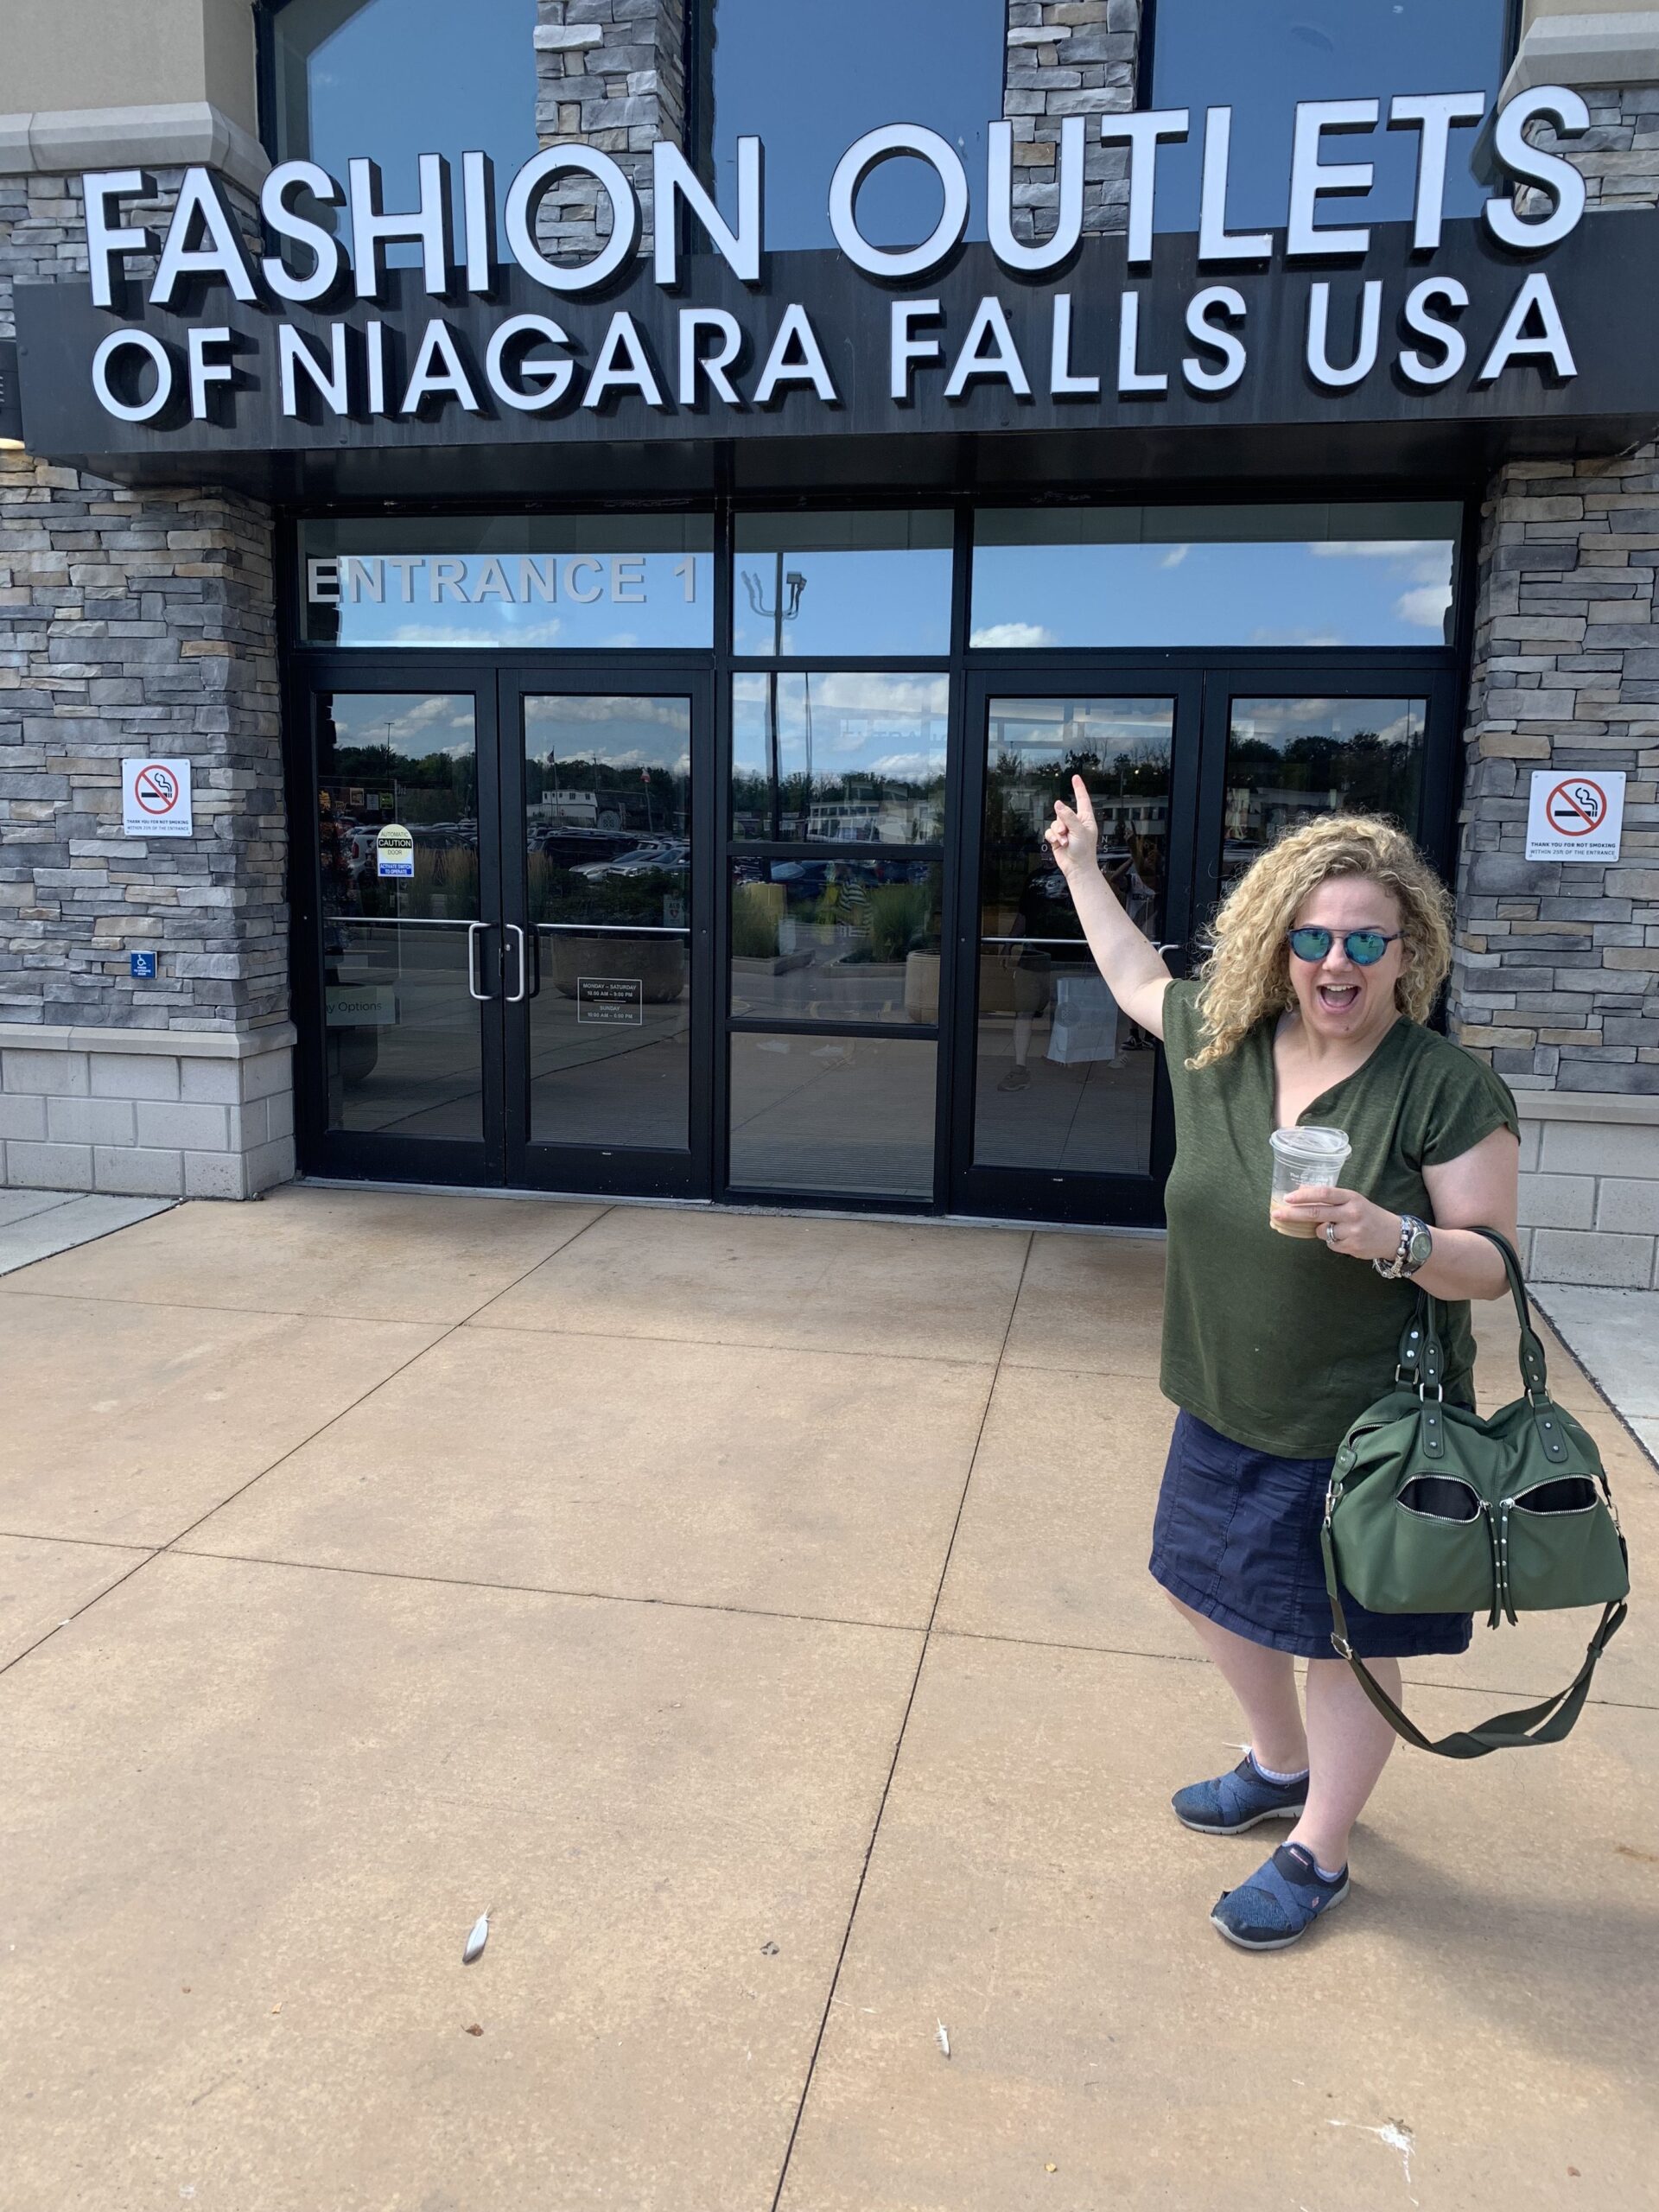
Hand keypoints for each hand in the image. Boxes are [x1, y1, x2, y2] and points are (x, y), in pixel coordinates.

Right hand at [1044, 776, 1098, 879]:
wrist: (1077, 868)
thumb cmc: (1084, 851)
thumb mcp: (1079, 831)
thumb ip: (1068, 816)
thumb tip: (1058, 804)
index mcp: (1086, 819)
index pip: (1082, 799)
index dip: (1078, 788)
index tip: (1075, 777)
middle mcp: (1076, 823)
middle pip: (1063, 812)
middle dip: (1062, 823)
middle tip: (1066, 833)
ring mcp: (1066, 830)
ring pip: (1055, 822)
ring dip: (1058, 833)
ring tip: (1064, 841)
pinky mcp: (1058, 838)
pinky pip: (1050, 831)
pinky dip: (1053, 837)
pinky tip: (1058, 843)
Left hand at [1275, 1185, 1403, 1262]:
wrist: (1394, 1235)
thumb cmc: (1368, 1215)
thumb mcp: (1353, 1201)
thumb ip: (1331, 1199)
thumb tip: (1301, 1192)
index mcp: (1352, 1197)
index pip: (1324, 1194)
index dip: (1304, 1196)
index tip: (1287, 1198)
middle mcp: (1352, 1213)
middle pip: (1316, 1213)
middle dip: (1293, 1214)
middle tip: (1276, 1215)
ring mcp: (1352, 1231)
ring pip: (1321, 1231)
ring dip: (1321, 1230)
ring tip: (1338, 1228)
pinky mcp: (1352, 1247)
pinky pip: (1330, 1244)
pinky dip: (1332, 1241)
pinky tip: (1346, 1238)